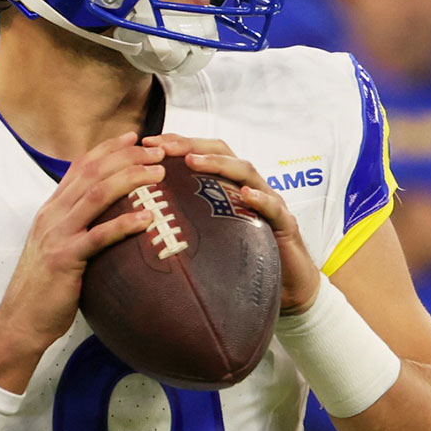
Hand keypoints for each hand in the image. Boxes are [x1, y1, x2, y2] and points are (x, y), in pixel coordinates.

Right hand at [0, 132, 163, 391]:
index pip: (80, 166)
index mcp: (51, 209)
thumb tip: (109, 217)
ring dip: (130, 179)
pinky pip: (97, 236)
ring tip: (157, 174)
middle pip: (93, 172)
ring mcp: (57, 235)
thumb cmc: (45, 288)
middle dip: (127, 156)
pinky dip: (123, 224)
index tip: (136, 138)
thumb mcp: (58, 247)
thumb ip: (78, 227)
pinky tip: (146, 219)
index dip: (109, 148)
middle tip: (158, 151)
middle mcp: (52, 215)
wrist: (20, 320)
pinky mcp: (64, 259)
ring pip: (96, 195)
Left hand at [141, 134, 322, 314]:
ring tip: (192, 161)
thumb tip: (143, 217)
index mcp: (229, 186)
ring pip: (246, 171)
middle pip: (223, 152)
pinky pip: (273, 207)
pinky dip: (260, 198)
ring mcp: (269, 202)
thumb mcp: (210, 235)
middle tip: (163, 146)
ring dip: (218, 164)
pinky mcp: (285, 223)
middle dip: (191, 145)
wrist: (286, 287)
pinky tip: (245, 195)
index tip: (148, 142)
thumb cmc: (243, 259)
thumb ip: (186, 221)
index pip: (204, 153)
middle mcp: (249, 186)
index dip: (177, 143)